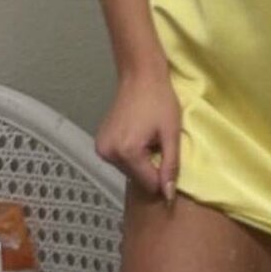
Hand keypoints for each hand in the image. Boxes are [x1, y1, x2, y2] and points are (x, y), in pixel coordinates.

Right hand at [94, 66, 181, 203]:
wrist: (140, 75)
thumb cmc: (160, 100)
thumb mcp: (171, 132)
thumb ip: (170, 165)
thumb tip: (168, 196)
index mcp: (127, 152)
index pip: (149, 184)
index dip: (163, 176)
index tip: (169, 157)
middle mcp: (109, 153)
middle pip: (137, 177)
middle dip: (150, 166)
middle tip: (157, 141)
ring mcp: (101, 148)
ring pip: (128, 170)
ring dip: (140, 161)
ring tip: (147, 136)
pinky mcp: (99, 142)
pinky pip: (119, 160)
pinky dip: (130, 154)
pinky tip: (137, 135)